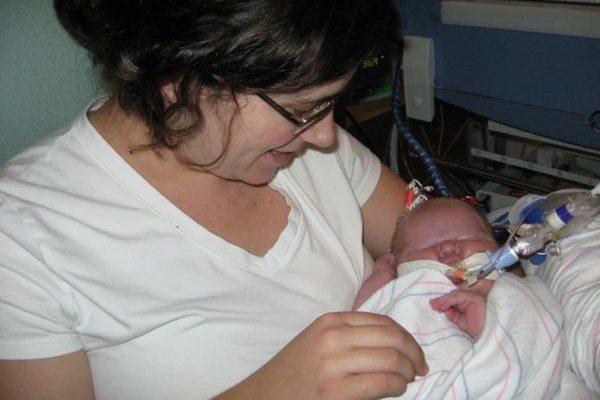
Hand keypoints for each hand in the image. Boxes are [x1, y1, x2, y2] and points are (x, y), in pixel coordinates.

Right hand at [214, 312, 427, 399]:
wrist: (264, 396)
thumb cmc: (295, 371)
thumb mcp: (319, 341)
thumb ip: (350, 335)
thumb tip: (395, 343)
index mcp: (330, 321)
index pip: (383, 322)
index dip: (407, 337)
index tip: (414, 352)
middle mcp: (333, 337)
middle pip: (392, 337)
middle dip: (414, 353)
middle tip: (420, 367)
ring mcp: (334, 363)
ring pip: (392, 359)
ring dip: (408, 371)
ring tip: (408, 379)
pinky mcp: (336, 390)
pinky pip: (384, 383)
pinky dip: (398, 386)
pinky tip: (397, 389)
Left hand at [429, 289, 486, 338]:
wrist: (489, 335)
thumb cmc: (479, 330)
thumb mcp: (462, 322)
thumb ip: (453, 315)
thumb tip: (444, 310)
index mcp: (468, 303)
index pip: (454, 299)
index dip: (444, 301)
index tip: (434, 306)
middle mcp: (471, 298)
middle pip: (453, 295)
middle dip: (442, 300)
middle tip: (432, 304)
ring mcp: (474, 296)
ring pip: (454, 295)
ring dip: (443, 300)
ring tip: (435, 306)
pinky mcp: (474, 298)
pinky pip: (458, 297)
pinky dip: (449, 301)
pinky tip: (443, 306)